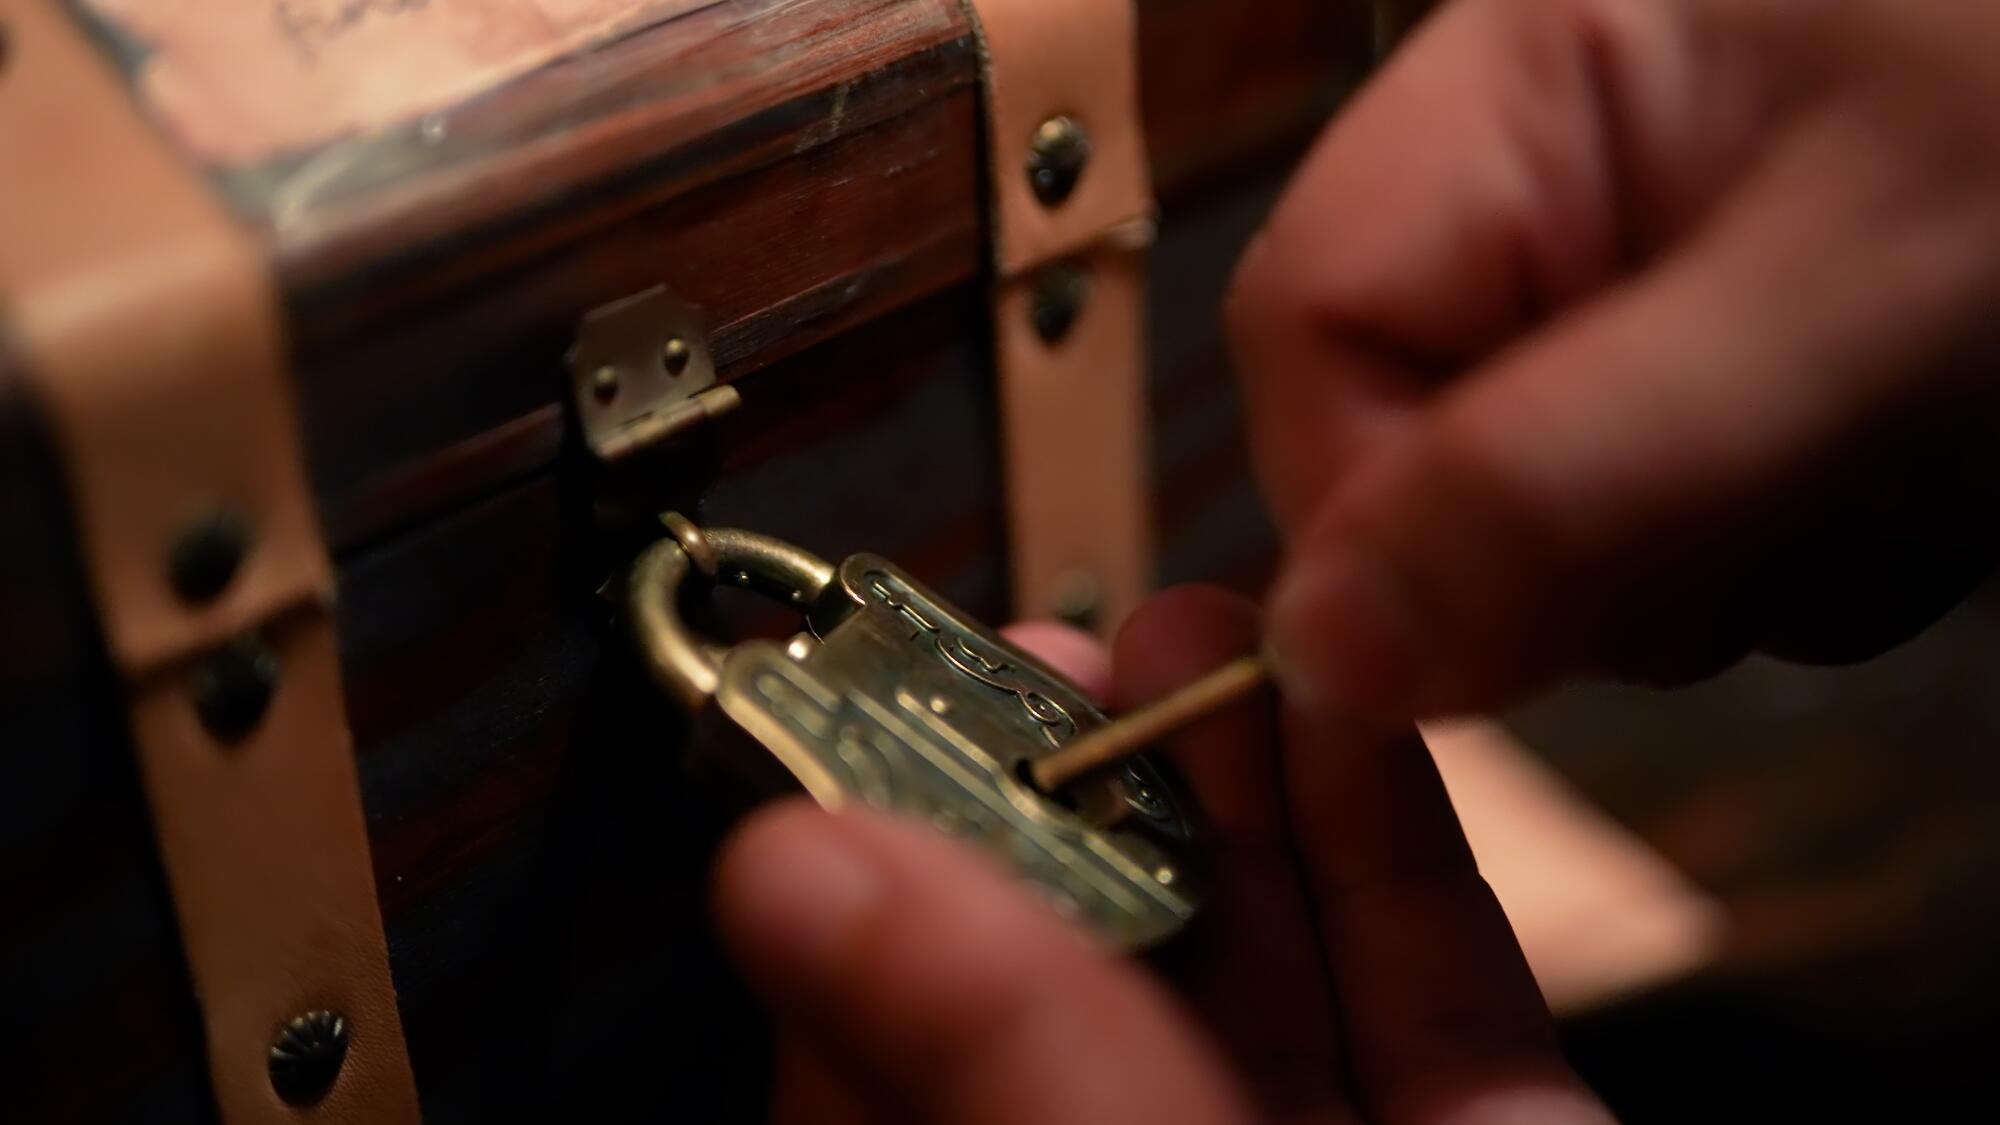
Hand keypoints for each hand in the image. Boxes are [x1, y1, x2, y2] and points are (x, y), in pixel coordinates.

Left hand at [713, 588, 1611, 1122]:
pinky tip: (1352, 708)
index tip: (868, 724)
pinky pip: (1432, 971)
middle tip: (1045, 649)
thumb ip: (996, 1054)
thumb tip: (799, 874)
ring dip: (1236, 772)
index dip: (883, 869)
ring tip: (1192, 626)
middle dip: (1074, 787)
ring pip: (1262, 949)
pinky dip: (1394, 830)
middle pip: (1086, 962)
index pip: (886, 1041)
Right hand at [1230, 0, 1999, 717]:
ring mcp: (1633, 274)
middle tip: (1783, 498)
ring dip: (1710, 557)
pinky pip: (1667, 535)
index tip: (1514, 619)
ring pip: (1546, 521)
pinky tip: (1901, 464)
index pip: (1310, 327)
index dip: (1378, 508)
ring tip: (1888, 450)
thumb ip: (1567, 478)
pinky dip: (1783, 553)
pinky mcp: (1719, 362)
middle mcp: (1549, 173)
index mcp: (1521, 84)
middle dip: (1586, 543)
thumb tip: (1322, 647)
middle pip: (1417, 445)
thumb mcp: (1861, 308)